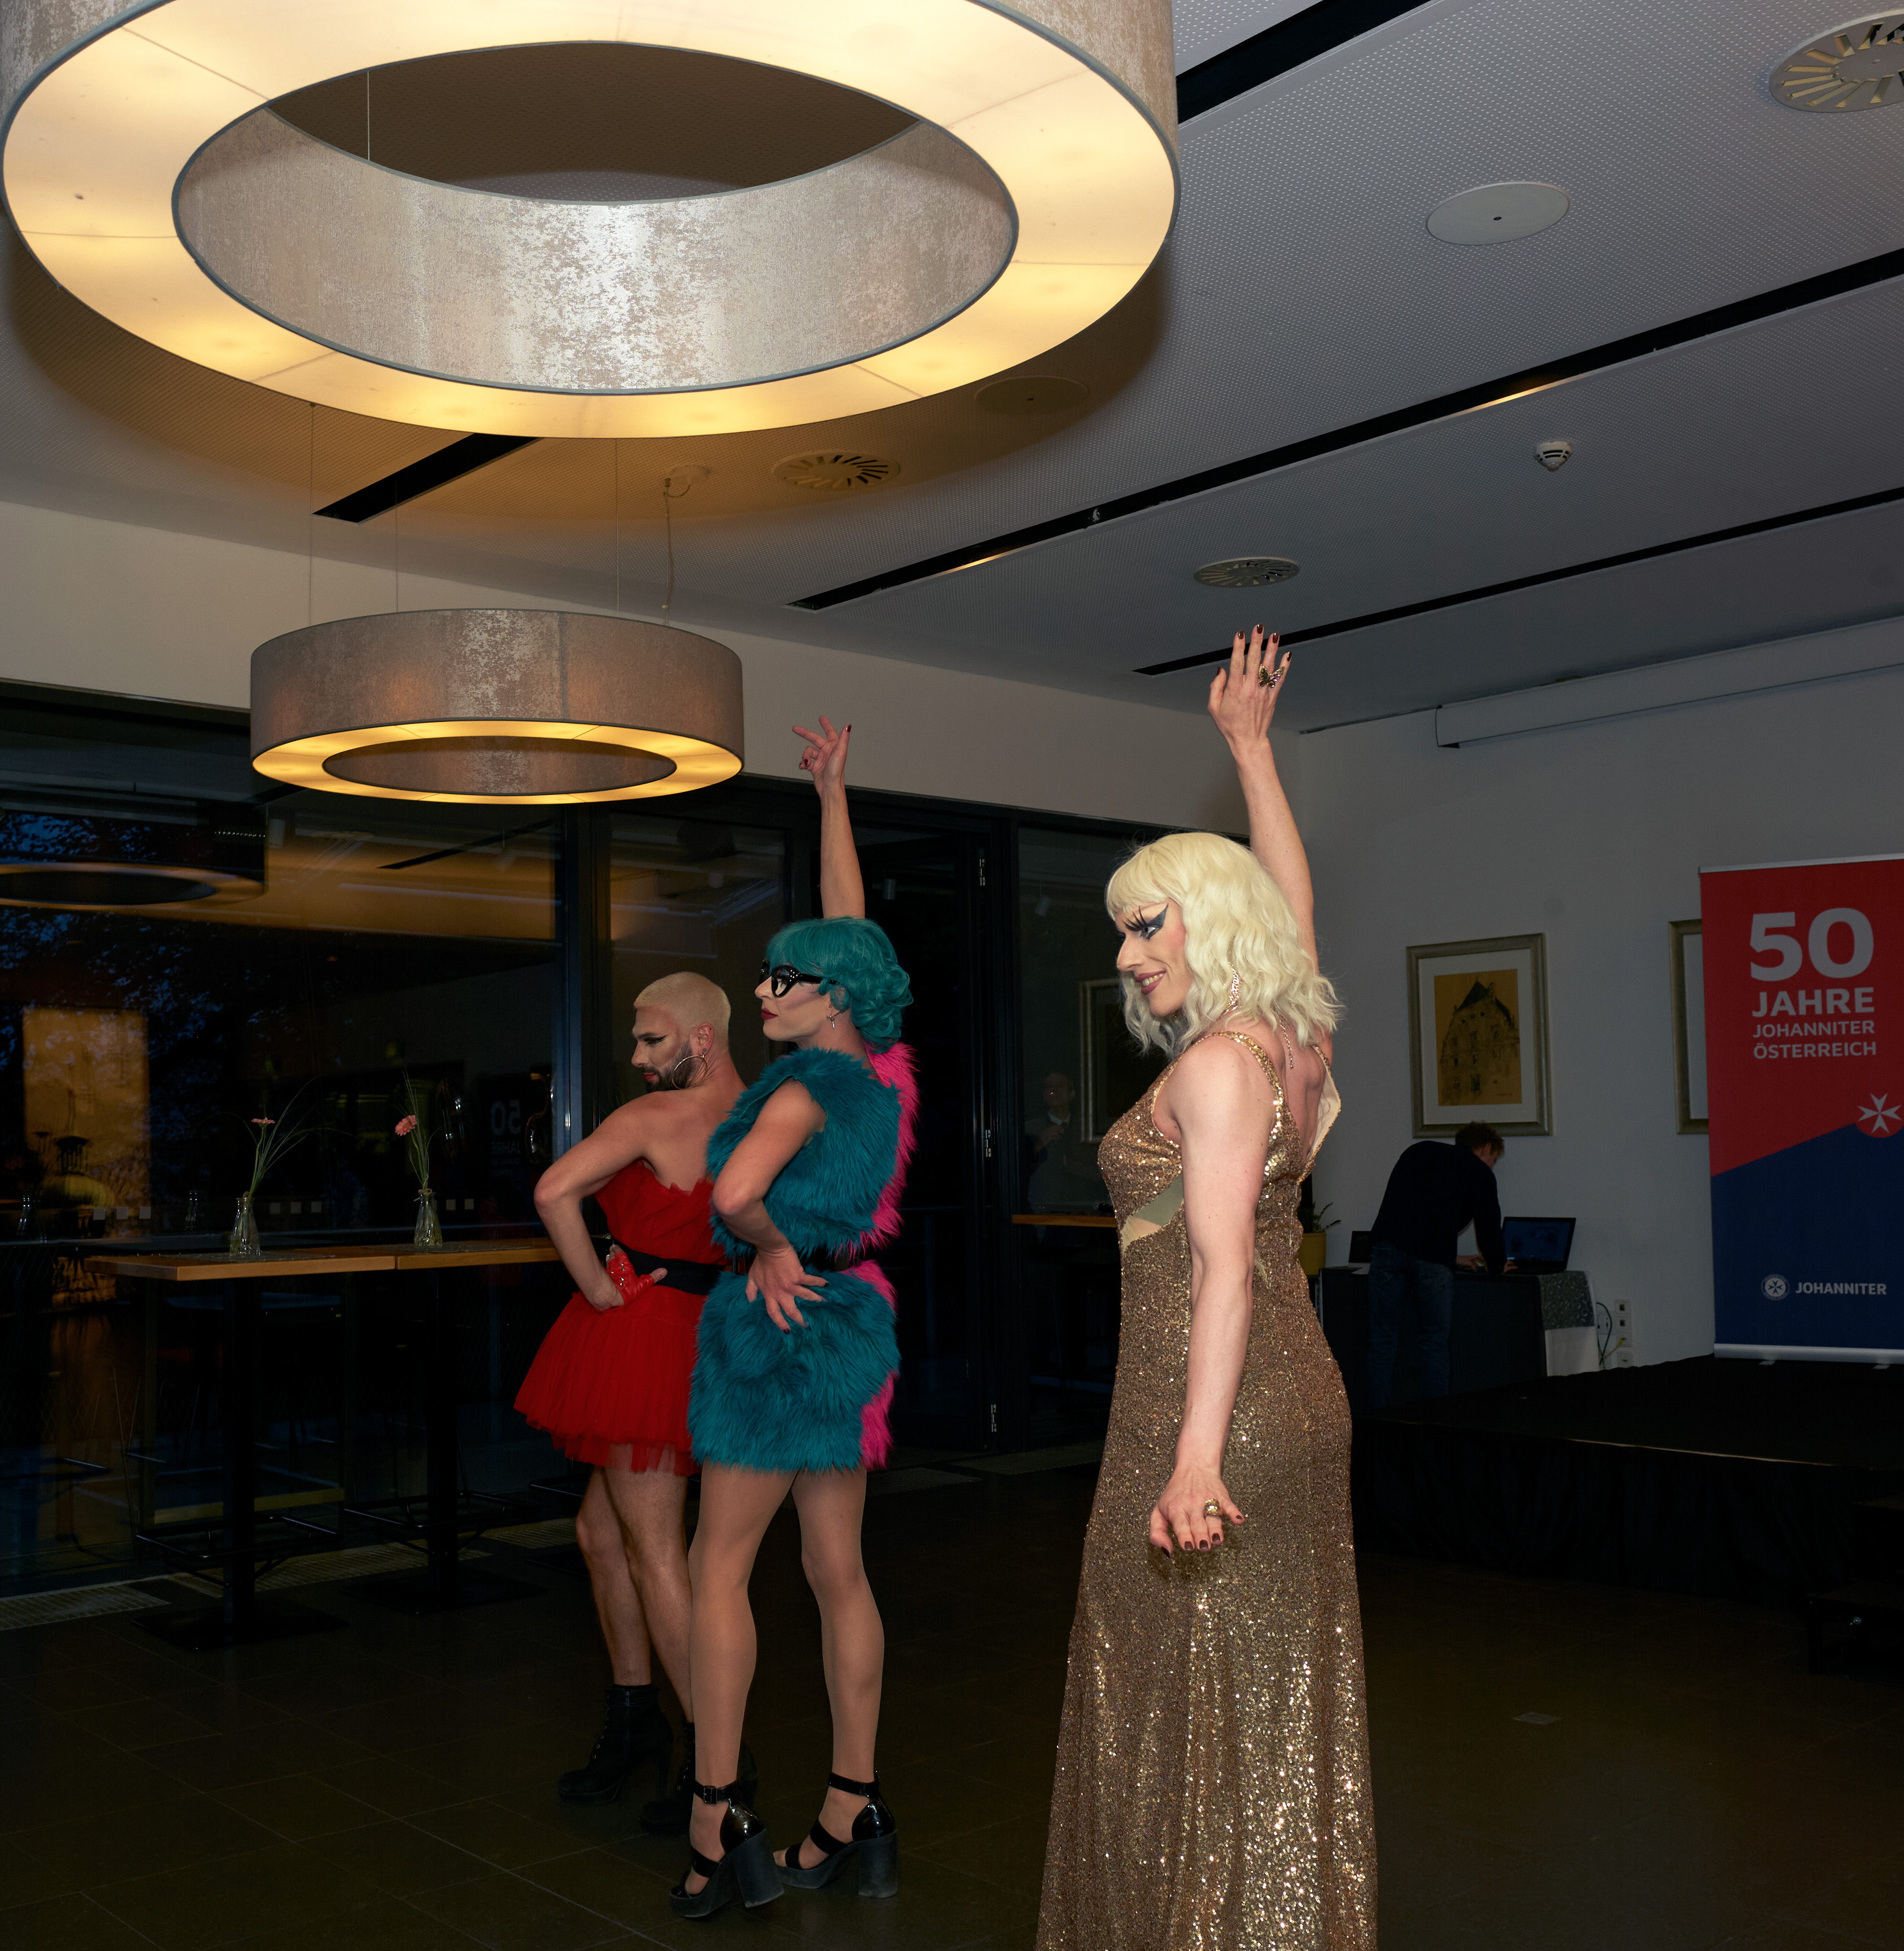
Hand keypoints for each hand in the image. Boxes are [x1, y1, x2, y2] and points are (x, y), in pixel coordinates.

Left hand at [585, 1247, 660, 1311]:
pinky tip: (605, 1268)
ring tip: (608, 1255)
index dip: (617, 1249)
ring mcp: (608, 1271)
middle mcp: (615, 1265)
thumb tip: (664, 1271)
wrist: (609, 1297)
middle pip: (612, 1256)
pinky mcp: (603, 1278)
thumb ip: (653, 1277)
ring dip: (608, 1258)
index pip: (619, 1253)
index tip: (615, 1246)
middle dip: (612, 1252)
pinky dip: (605, 1267)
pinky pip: (604, 1269)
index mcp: (624, 1264)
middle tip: (611, 1248)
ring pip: (607, 1261)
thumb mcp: (642, 1284)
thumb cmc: (625, 1290)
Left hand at [745, 1242, 825, 1331]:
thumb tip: (750, 1303)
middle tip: (807, 1325)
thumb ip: (750, 1291)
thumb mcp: (752, 1278)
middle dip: (800, 1319)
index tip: (787, 1331)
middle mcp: (781, 1292)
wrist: (770, 1247)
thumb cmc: (761, 1262)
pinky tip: (826, 1285)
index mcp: (769, 1294)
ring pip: (805, 1297)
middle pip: (791, 1311)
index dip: (780, 1323)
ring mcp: (791, 1284)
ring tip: (823, 1304)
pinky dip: (819, 1283)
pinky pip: (811, 1281)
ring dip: (815, 1301)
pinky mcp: (798, 1275)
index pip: (774, 1313)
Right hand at [793, 716, 849, 795]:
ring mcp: (821, 759)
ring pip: (808, 752)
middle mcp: (827, 752)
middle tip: (795, 728)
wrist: (829, 788)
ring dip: (804, 756)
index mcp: (834, 746)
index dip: (825, 724)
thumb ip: (843, 738)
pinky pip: (806, 762)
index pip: (830, 732)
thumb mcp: (840, 753)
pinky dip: (803, 763)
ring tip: (805, 762)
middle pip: (814, 739)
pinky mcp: (815, 767)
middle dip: (805, 734)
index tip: (821, 718)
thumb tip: (848, 726)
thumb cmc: (836, 771)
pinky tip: (803, 766)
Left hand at [1149, 1463, 1244, 1554]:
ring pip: (1213, 1517)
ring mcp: (1208, 1500)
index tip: (1188, 1547)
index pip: (1181, 1525)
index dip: (1185, 1536)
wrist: (1193, 1467)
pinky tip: (1238, 1520)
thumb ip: (1157, 1532)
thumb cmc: (1175, 1494)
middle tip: (1203, 1546)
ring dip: (1216, 1529)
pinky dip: (1234, 1512)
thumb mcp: (1159, 1511)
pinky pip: (1229, 1505)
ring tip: (1217, 1539)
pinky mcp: (1222, 1497)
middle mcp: (1192, 1505)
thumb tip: (1167, 1552)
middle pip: (1198, 1524)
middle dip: (1201, 1537)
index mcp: (1176, 1509)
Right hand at [1206, 625, 1287, 752]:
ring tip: (1274, 635)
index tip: (1240, 634)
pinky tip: (1287, 655)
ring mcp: (1263, 692)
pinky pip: (1280, 679)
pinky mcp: (1272, 697)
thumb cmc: (1229, 725)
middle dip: (1256, 642)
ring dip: (1272, 649)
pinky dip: (1284, 666)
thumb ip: (1216, 687)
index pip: (1237, 663)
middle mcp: (1250, 689)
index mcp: (1234, 690)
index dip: (1238, 647)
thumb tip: (1221, 670)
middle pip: (1254, 660)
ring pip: (1269, 667)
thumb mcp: (1213, 707)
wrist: (1248, 740)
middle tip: (1259, 627)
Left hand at [1457, 1254, 1482, 1270]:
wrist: (1454, 1260)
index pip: (1477, 1256)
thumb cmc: (1461, 1260)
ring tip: (1475, 1270)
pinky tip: (1471, 1269)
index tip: (1484, 1260)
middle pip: (1475, 1261)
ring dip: (1474, 1266)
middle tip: (1479, 1268)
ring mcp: (1467, 1260)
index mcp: (1471, 1257)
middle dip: (1477, 1264)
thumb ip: (1473, 1266)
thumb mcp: (1469, 1263)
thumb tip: (1476, 1269)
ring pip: (1472, 1263)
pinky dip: (1471, 1267)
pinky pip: (1469, 1265)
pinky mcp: (1464, 1262)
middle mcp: (1469, 1258)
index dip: (1481, 1258)